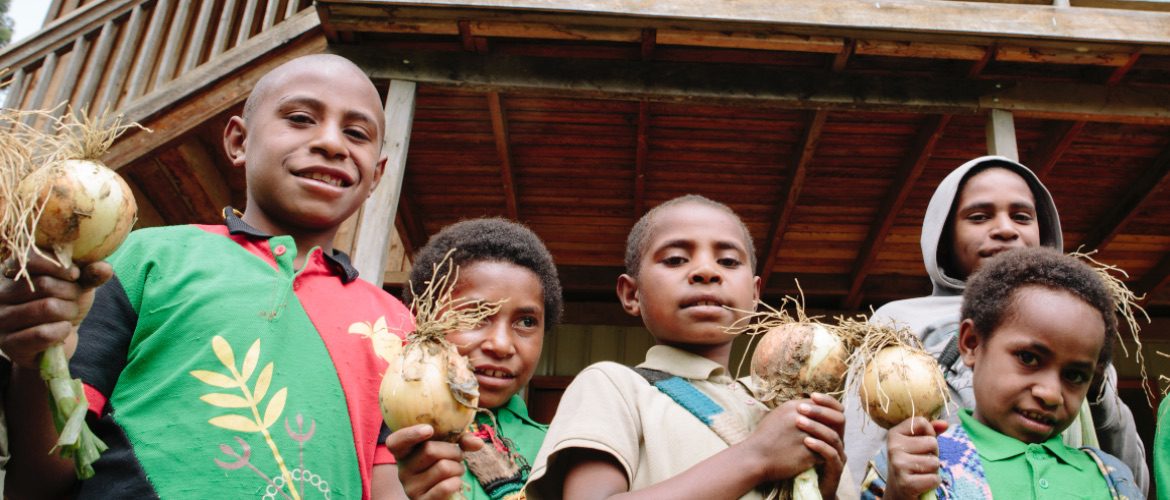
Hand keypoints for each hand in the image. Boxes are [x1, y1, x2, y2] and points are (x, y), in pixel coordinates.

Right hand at [0, 253, 111, 368]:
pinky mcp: (8, 343)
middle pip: (45, 285)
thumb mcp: (77, 284)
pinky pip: (43, 333)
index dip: (60, 267)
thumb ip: (89, 274)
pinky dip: (62, 331)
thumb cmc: (64, 303)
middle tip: (73, 299)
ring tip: (68, 315)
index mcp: (12, 271)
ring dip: (69, 312)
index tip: (75, 275)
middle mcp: (0, 293)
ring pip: (47, 308)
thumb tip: (105, 268)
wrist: (56, 339)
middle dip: (71, 293)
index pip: (31, 260)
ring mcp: (1, 319)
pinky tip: (62, 330)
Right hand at [385, 424, 483, 499]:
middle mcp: (402, 470)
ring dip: (458, 467)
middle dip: (453, 451)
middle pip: (430, 450)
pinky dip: (456, 482)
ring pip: (443, 468)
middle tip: (457, 455)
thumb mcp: (448, 447)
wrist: (439, 494)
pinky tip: (454, 482)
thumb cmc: (442, 464)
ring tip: (456, 470)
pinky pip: (445, 486)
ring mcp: (410, 488)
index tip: (429, 429)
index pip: (395, 442)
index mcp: (403, 452)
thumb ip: (461, 440)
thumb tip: (478, 443)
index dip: (411, 434)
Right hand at [743, 393, 844, 483]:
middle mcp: (801, 419)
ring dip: (831, 442)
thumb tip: (811, 405)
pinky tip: (821, 459)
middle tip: (835, 433)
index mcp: (793, 407)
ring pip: (830, 437)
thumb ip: (795, 410)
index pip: (821, 405)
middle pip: (830, 419)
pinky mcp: (807, 455)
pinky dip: (824, 457)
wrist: (755, 458)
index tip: (828, 420)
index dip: (828, 412)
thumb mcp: (777, 415)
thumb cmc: (764, 437)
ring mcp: (804, 437)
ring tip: (830, 447)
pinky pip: (824, 454)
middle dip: (835, 427)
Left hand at [800, 393, 845, 497]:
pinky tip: (806, 441)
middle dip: (820, 411)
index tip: (812, 395)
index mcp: (833, 430)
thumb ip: (803, 421)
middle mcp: (839, 440)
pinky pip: (831, 454)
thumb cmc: (801, 458)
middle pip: (838, 420)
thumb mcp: (801, 436)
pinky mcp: (836, 468)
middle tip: (801, 408)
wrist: (807, 484)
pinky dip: (819, 446)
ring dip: (816, 427)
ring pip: (834, 436)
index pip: (837, 410)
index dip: (827, 401)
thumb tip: (794, 401)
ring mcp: (839, 454)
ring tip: (799, 421)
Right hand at [884, 417, 947, 499]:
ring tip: (920, 472)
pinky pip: (934, 479)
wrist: (898, 491)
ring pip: (934, 462)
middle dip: (932, 454)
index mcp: (894, 434)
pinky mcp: (906, 483)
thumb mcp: (917, 444)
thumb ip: (930, 432)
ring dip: (933, 470)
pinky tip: (921, 483)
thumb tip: (945, 424)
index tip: (921, 444)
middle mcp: (893, 448)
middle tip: (920, 462)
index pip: (922, 422)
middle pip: (932, 442)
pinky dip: (932, 483)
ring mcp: (898, 465)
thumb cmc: (911, 464)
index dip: (929, 434)